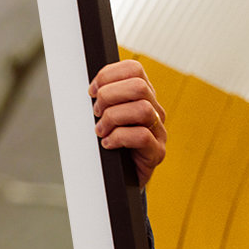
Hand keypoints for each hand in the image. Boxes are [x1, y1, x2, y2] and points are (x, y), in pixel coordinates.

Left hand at [89, 60, 166, 187]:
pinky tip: (108, 144)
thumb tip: (90, 89)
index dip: (108, 75)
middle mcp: (154, 110)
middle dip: (109, 96)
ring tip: (101, 130)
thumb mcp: (104, 116)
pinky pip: (142, 136)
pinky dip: (118, 138)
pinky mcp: (157, 152)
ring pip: (142, 109)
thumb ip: (103, 99)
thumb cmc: (110, 144)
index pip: (133, 69)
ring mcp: (158, 132)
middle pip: (139, 86)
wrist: (119, 179)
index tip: (92, 91)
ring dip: (113, 118)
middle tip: (96, 112)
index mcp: (142, 96)